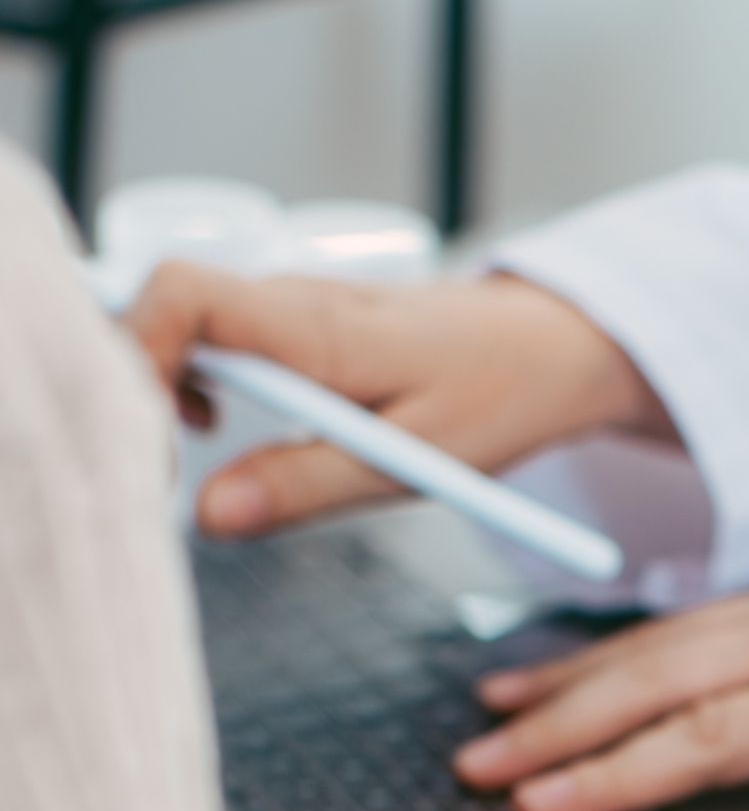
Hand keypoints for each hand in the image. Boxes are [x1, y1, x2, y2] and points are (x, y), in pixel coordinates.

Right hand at [125, 263, 675, 536]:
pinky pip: (216, 335)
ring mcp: (291, 304)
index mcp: (317, 326)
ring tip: (194, 450)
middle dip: (134, 380)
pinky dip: (197, 379)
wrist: (551, 348)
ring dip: (165, 384)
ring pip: (184, 323)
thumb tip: (208, 515)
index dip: (136, 353)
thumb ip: (308, 485)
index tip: (152, 438)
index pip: (181, 295)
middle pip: (162, 306)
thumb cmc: (498, 397)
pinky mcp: (298, 321)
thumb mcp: (411, 462)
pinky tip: (224, 428)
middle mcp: (292, 299)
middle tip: (162, 462)